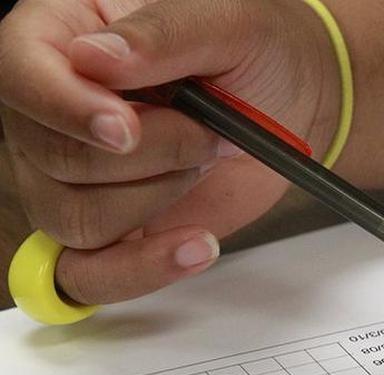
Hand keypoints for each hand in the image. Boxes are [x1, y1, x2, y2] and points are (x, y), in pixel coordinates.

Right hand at [0, 0, 339, 303]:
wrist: (294, 102)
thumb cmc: (257, 49)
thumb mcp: (226, 21)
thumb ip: (162, 34)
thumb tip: (97, 58)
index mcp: (60, 37)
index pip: (19, 74)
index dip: (67, 109)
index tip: (126, 127)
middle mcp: (51, 110)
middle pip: (56, 160)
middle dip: (152, 155)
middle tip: (211, 130)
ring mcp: (70, 177)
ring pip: (74, 220)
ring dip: (159, 199)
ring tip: (207, 160)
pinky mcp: (108, 231)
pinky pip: (85, 278)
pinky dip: (141, 270)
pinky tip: (195, 246)